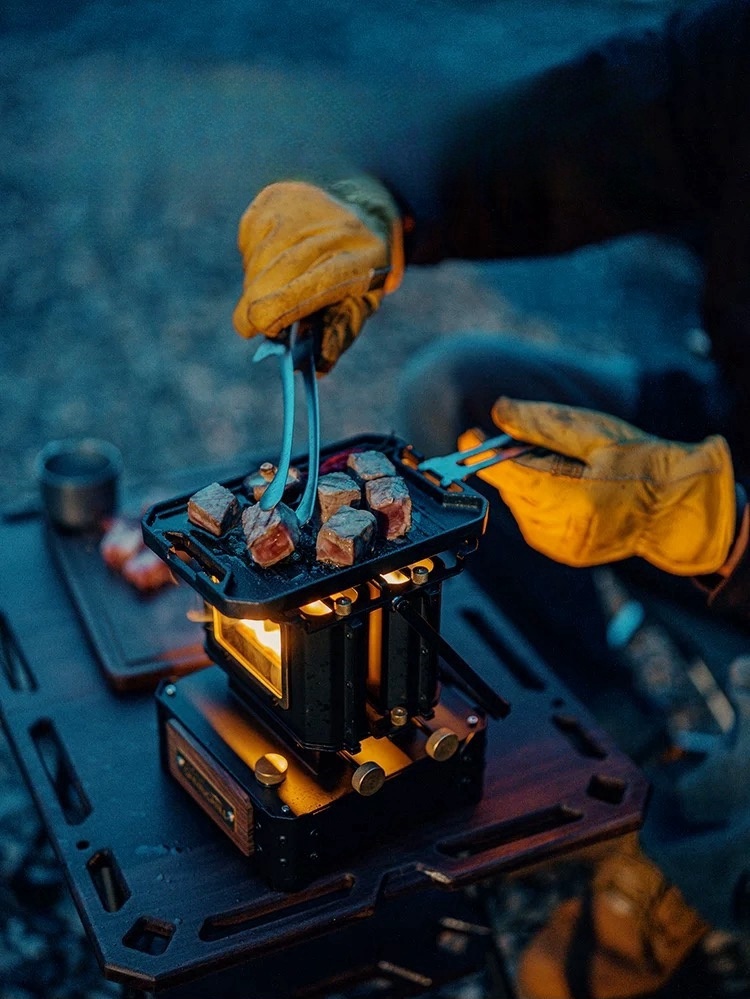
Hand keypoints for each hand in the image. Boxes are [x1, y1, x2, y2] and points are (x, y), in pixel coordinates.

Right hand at [232, 177, 403, 371]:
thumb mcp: (363, 304)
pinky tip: (277, 254)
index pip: (314, 284)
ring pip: (256, 263)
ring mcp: (298, 208)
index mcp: (359, 259)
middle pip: (275, 274)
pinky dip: (256, 260)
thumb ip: (338, 335)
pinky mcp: (271, 198)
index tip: (259, 326)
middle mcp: (328, 228)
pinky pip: (248, 245)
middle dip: (260, 306)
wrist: (359, 208)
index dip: (282, 306)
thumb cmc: (358, 272)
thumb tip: (316, 369)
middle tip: (256, 324)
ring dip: (259, 284)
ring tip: (283, 281)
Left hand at [459, 397, 735, 575]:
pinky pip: (534, 521)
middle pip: (512, 490)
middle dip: (512, 465)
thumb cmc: (644, 465)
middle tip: (530, 443)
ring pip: (520, 506)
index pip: (509, 475)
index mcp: (570, 498)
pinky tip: (566, 489)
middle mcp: (561, 528)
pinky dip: (539, 501)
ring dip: (528, 484)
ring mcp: (562, 545)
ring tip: (564, 468)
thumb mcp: (595, 432)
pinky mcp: (564, 553)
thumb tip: (500, 411)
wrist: (677, 509)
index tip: (468, 437)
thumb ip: (543, 423)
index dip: (483, 455)